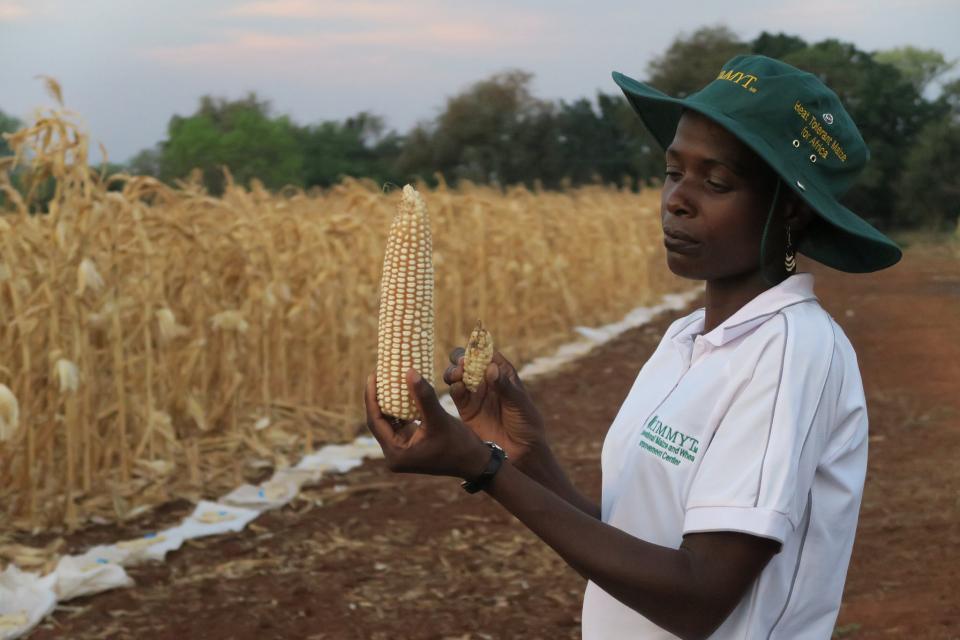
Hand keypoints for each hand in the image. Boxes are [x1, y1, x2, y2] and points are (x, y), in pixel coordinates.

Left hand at [365, 370, 489, 479]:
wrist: (476, 462)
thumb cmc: (459, 444)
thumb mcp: (440, 418)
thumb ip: (424, 396)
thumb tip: (408, 371)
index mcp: (396, 453)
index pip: (375, 421)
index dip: (371, 397)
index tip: (373, 375)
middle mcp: (395, 454)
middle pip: (379, 421)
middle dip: (379, 397)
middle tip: (380, 373)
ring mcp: (402, 451)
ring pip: (389, 421)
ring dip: (390, 401)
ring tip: (389, 379)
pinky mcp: (410, 446)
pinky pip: (400, 423)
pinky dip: (401, 408)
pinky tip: (404, 391)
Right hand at [443, 349, 545, 468]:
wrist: (521, 452)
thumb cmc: (527, 424)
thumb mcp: (519, 404)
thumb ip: (505, 387)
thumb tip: (490, 368)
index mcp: (503, 373)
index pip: (488, 354)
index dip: (479, 348)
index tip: (473, 350)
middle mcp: (487, 381)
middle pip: (468, 362)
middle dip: (461, 359)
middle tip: (462, 364)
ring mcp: (475, 394)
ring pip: (458, 376)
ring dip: (454, 372)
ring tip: (457, 375)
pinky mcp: (466, 409)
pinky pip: (456, 394)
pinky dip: (454, 388)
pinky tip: (457, 389)